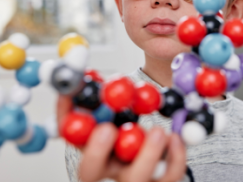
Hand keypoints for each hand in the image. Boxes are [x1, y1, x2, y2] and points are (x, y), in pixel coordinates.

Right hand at [57, 95, 186, 181]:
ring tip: (158, 131)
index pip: (70, 134)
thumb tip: (92, 72)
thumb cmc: (133, 122)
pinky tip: (175, 138)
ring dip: (146, 154)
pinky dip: (174, 157)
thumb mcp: (119, 105)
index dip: (67, 117)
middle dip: (95, 151)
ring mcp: (133, 177)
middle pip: (90, 171)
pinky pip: (167, 177)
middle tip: (107, 129)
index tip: (71, 97)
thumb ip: (108, 92)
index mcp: (91, 143)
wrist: (160, 139)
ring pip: (134, 178)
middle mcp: (108, 165)